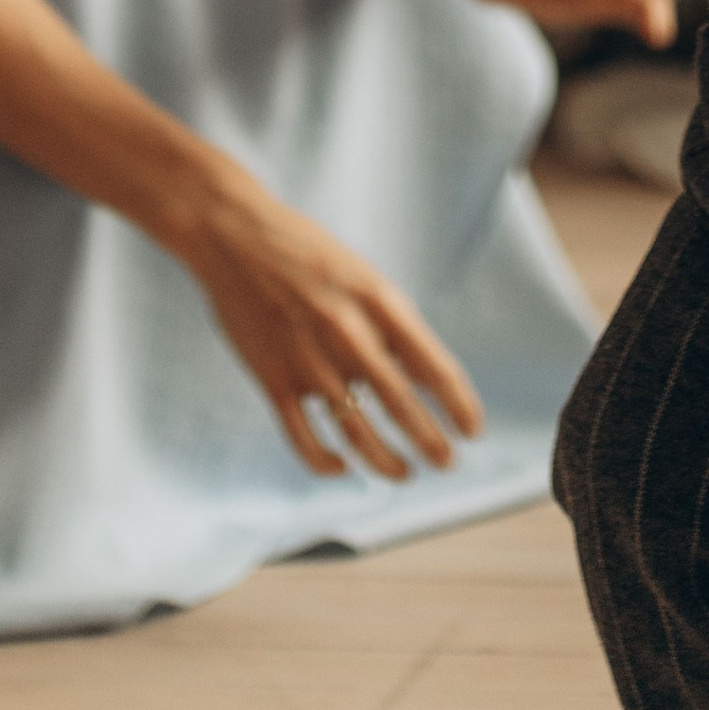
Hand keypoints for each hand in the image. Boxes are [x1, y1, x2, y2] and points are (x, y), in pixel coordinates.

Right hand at [170, 175, 484, 482]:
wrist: (235, 236)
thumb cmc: (308, 256)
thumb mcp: (363, 277)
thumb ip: (391, 326)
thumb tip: (423, 380)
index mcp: (379, 302)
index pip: (434, 366)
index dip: (459, 405)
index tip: (473, 431)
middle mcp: (348, 334)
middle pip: (401, 406)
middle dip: (431, 443)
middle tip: (446, 463)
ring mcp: (308, 360)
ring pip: (357, 434)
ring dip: (386, 462)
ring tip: (404, 473)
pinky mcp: (272, 379)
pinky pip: (304, 439)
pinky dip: (326, 462)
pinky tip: (342, 466)